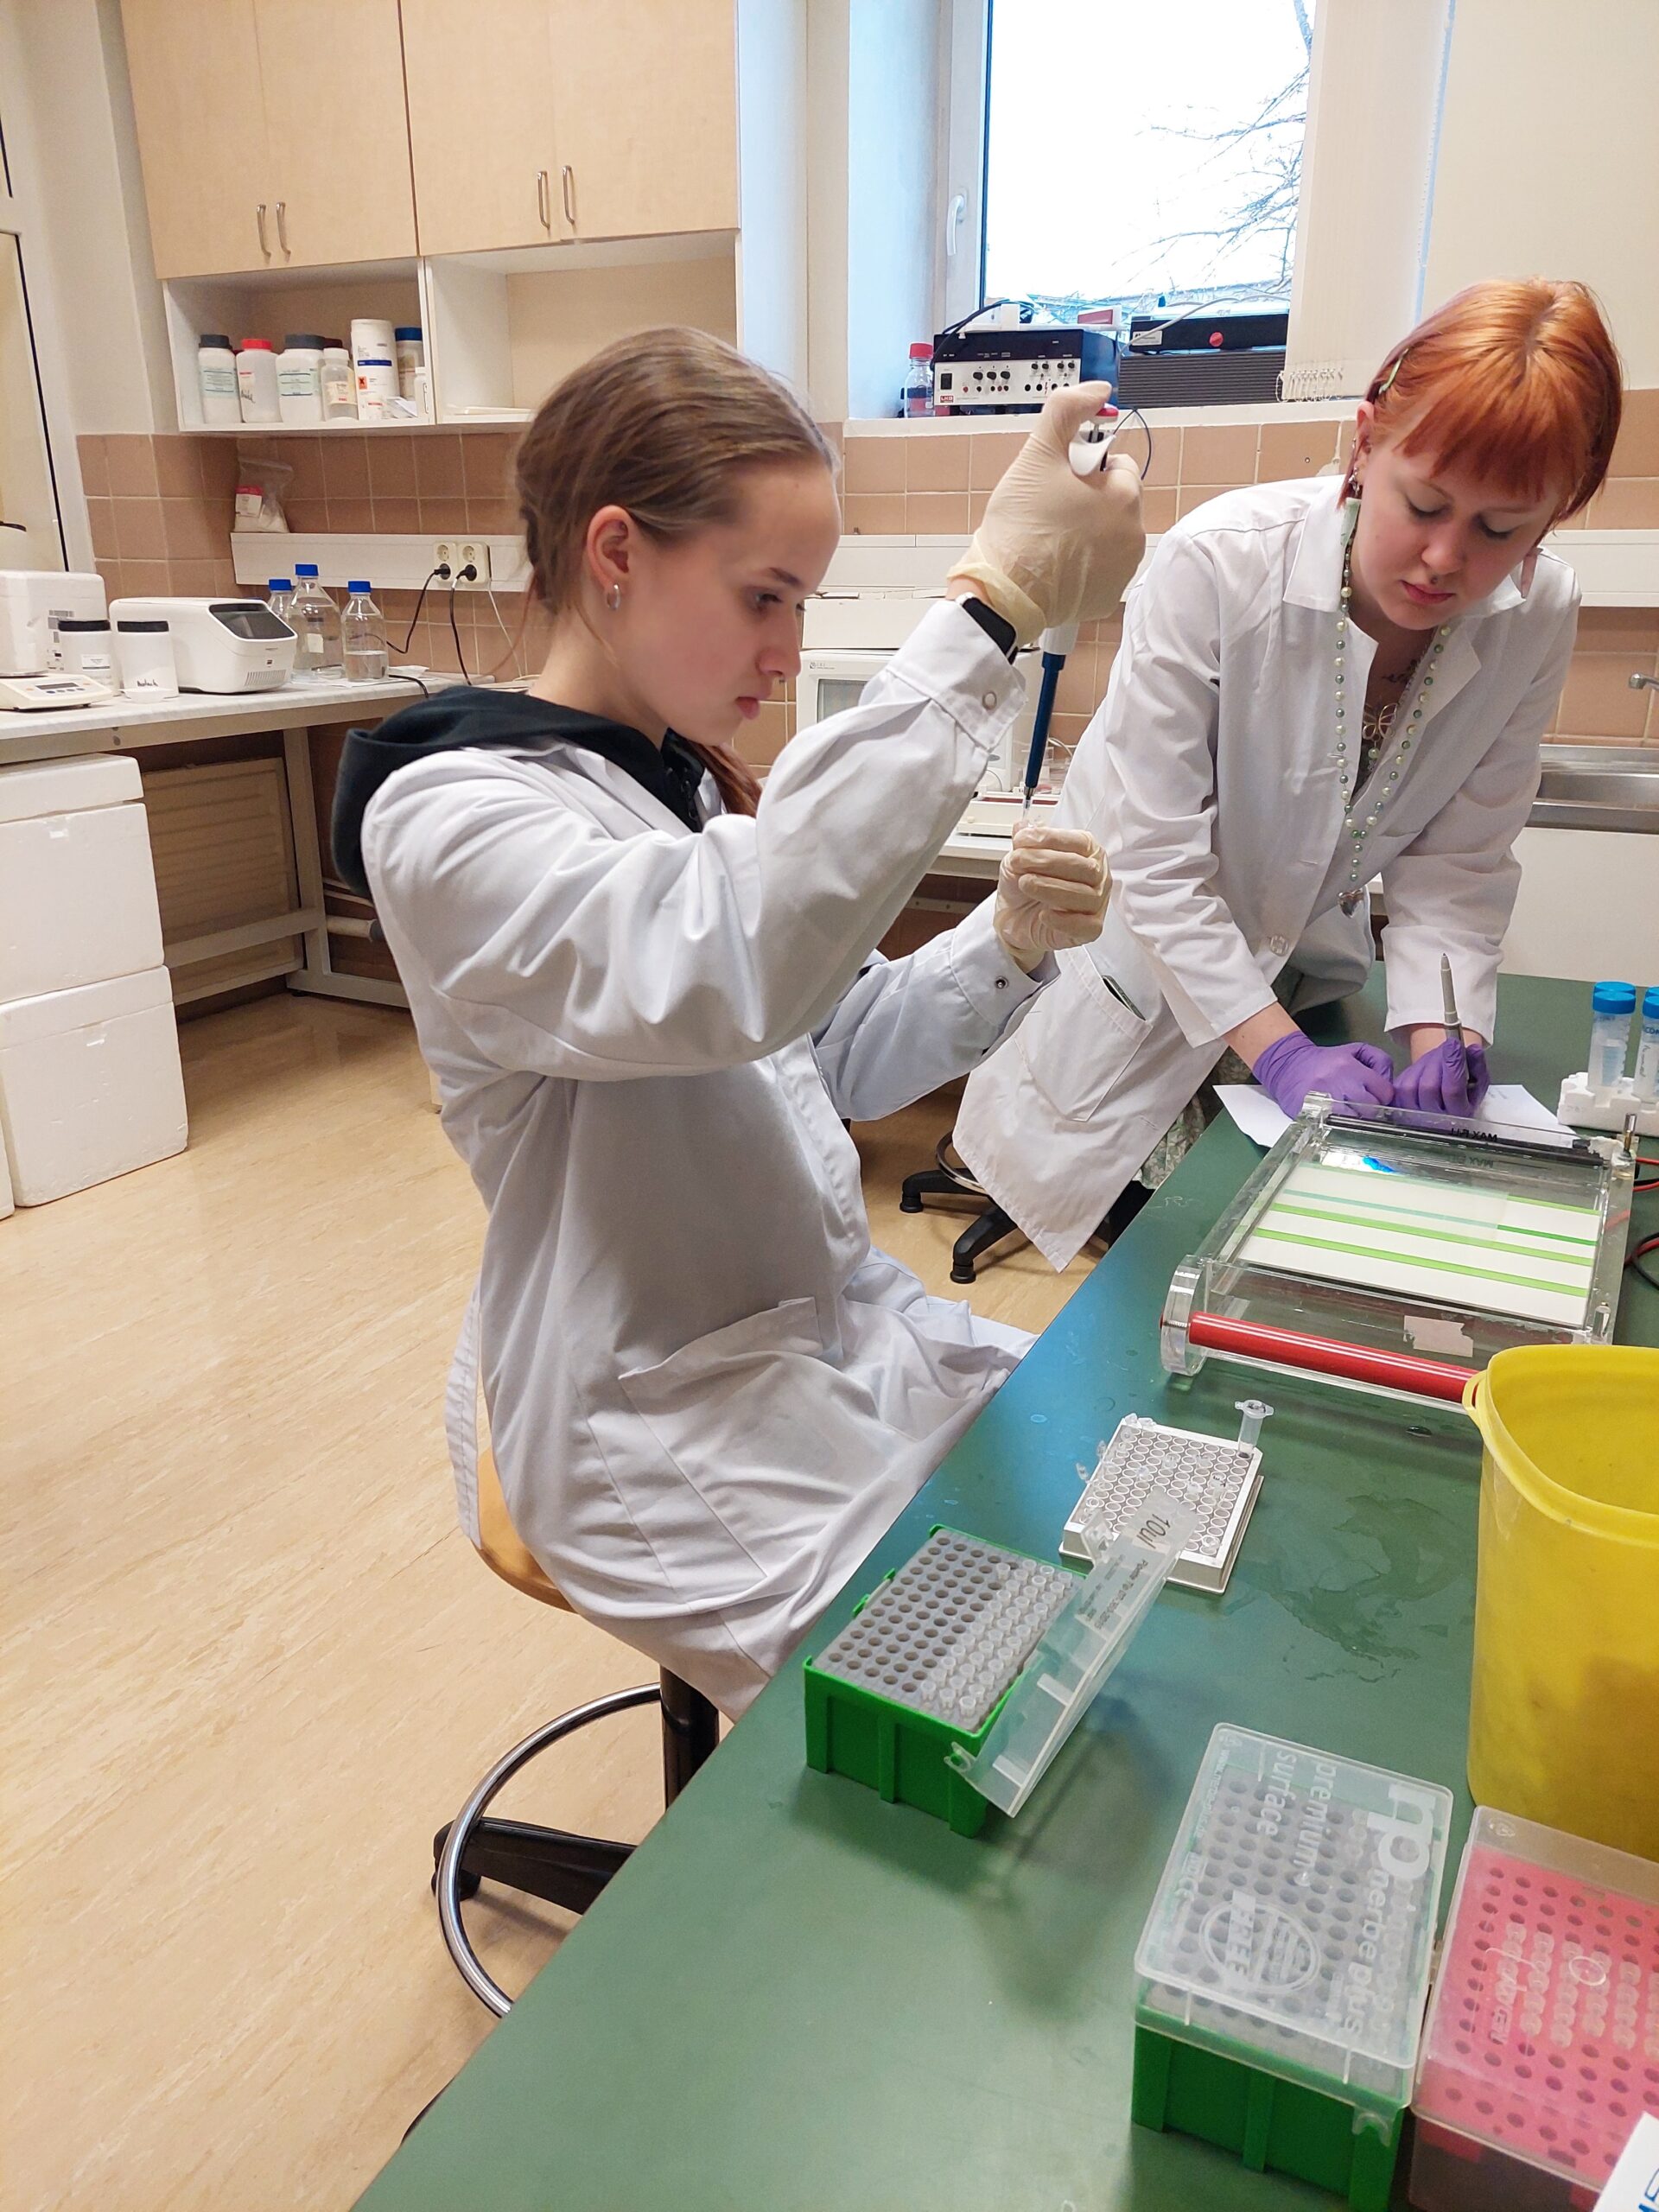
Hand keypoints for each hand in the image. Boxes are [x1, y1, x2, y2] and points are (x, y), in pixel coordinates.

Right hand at [946, 383, 1144, 643]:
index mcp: (1124, 496)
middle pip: (1115, 502)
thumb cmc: (1019, 526)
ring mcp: (1123, 569)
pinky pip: (1103, 569)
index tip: (1059, 482)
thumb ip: (1066, 410)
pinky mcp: (1109, 597)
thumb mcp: (1037, 454)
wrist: (1002, 592)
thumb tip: (1098, 390)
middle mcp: (1134, 534)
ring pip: (1110, 535)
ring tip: (1051, 539)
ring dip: (1089, 532)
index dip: (1086, 468)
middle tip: (1051, 510)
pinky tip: (1057, 565)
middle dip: (1089, 500)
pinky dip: (1085, 565)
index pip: (1119, 465)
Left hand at [993, 823, 1109, 972]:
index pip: (1078, 841)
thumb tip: (1023, 826)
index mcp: (1087, 851)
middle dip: (1047, 863)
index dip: (1049, 839)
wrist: (1014, 917)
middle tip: (1019, 863)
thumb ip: (1024, 841)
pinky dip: (1063, 920)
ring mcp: (1097, 902)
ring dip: (1050, 889)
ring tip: (1026, 885)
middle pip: (1084, 867)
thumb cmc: (1025, 884)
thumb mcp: (1019, 857)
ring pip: (1085, 895)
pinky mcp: (1091, 928)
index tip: (1021, 840)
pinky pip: (1085, 925)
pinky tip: (1044, 914)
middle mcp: (1097, 875)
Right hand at [1253, 1032, 1395, 1116]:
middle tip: (1366, 1108)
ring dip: (1358, 1120)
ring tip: (1353, 1115)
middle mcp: (1339, 1083)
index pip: (1384, 1091)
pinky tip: (1341, 1122)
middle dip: (1373, 1110)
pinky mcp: (1313, 1113)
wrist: (1288, 1065)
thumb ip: (1379, 1059)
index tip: (1377, 1097)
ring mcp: (1325, 1100)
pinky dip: (1342, 1127)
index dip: (1384, 1096)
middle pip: (1372, 1108)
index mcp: (1351, 1067)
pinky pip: (1337, 1127)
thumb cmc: (1326, 1061)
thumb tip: (1390, 1081)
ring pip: (1356, 1121)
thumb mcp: (1354, 1050)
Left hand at [1394, 1036, 1489, 1115]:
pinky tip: (1418, 1067)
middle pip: (1429, 1086)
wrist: (1444, 1097)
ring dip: (1424, 1065)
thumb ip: (1477, 1064)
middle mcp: (1435, 1121)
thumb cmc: (1464, 1089)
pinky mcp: (1399, 1107)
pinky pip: (1399, 1086)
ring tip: (1436, 1060)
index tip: (1454, 1043)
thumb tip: (1473, 1050)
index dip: (1453, 1065)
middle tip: (1446, 1049)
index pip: (1453, 1090)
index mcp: (1460, 1115)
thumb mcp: (1478, 1078)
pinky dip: (1409, 1071)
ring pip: (1411, 1086)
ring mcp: (1413, 1116)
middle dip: (1438, 1061)